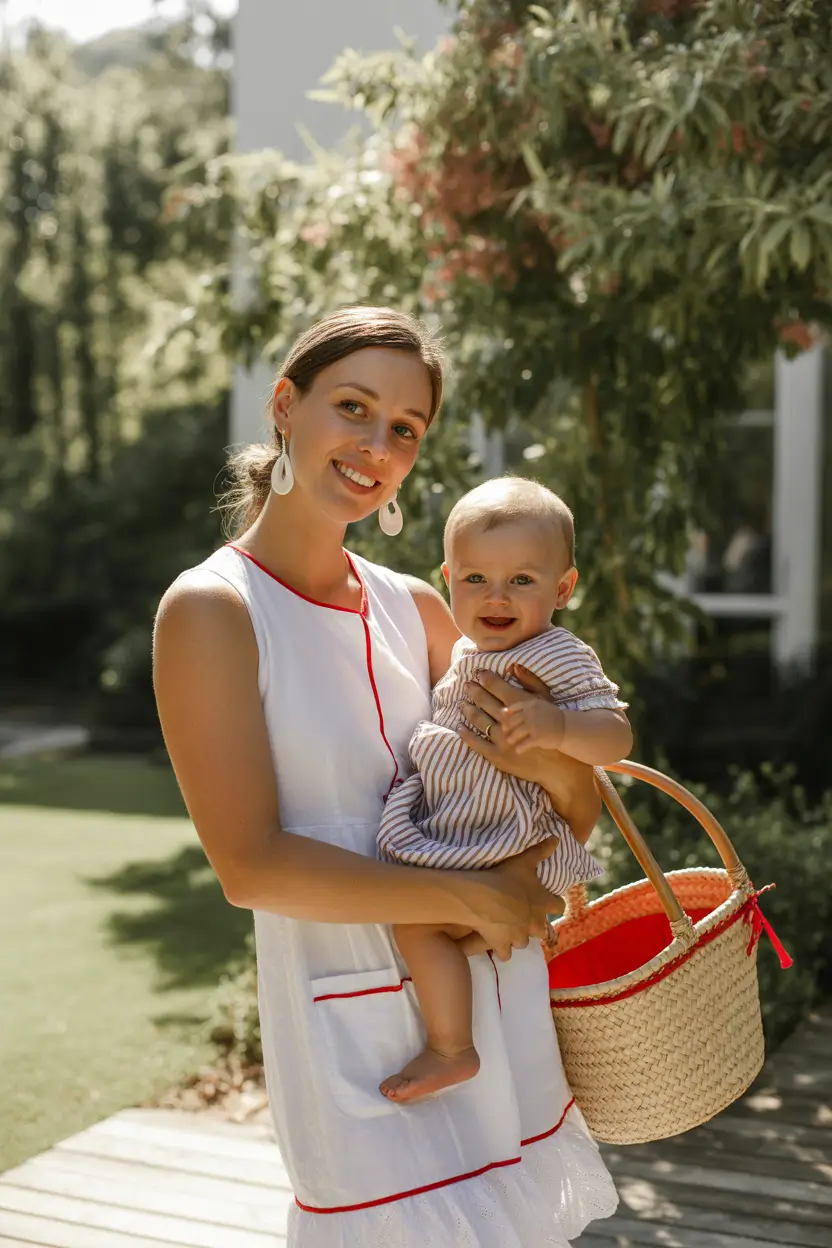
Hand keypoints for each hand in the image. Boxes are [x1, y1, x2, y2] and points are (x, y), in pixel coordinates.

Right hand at [456, 837, 564, 962]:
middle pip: (543, 930)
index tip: (548, 901)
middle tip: (526, 919)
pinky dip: (502, 950)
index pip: (559, 906)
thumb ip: (541, 851)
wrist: (484, 899)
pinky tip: (495, 943)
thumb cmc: (506, 878)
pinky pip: (505, 954)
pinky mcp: (503, 946)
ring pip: (524, 943)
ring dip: (518, 938)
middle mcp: (535, 923)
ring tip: (508, 930)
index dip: (554, 904)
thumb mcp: (525, 860)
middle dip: (537, 926)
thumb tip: (557, 839)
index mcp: (543, 902)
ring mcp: (519, 937)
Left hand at [459, 663, 600, 841]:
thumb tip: (513, 666)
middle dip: (474, 692)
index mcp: (522, 704)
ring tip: (461, 705)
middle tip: (466, 686)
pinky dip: (468, 735)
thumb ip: (529, 682)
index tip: (477, 673)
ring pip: (481, 721)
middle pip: (486, 703)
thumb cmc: (554, 724)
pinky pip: (478, 743)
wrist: (562, 756)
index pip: (498, 688)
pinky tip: (461, 728)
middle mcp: (512, 720)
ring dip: (469, 711)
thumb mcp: (545, 700)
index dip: (486, 679)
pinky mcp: (501, 755)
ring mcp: (506, 738)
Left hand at [502, 694, 565, 753]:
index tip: (503, 719)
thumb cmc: (552, 717)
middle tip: (504, 732)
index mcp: (531, 705)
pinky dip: (520, 748)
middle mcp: (531, 714)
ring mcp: (534, 726)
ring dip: (511, 738)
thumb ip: (523, 707)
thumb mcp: (539, 707)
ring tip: (509, 741)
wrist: (566, 727)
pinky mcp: (537, 737)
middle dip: (507, 727)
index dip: (507, 714)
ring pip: (516, 733)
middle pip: (512, 721)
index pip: (513, 708)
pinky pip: (524, 744)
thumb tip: (503, 711)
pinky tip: (518, 751)